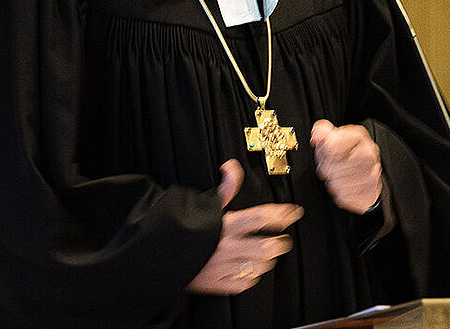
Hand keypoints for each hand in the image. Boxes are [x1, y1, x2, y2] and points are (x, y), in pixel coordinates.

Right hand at [187, 159, 302, 294]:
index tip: (294, 212)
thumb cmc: (182, 228)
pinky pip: (241, 284)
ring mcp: (221, 267)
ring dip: (267, 261)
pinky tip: (250, 272)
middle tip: (282, 240)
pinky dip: (250, 278)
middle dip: (279, 243)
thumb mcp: (205, 205)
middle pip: (266, 246)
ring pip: (257, 266)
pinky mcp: (214, 284)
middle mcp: (225, 246)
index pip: (261, 217)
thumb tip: (232, 166)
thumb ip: (225, 188)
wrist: (156, 256)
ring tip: (268, 255)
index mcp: (224, 225)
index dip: (281, 214)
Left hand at [310, 120, 381, 213]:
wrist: (365, 171)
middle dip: (326, 168)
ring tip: (338, 175)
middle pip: (334, 166)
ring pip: (339, 183)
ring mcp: (372, 174)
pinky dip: (340, 193)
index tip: (326, 152)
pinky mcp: (369, 192)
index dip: (322, 152)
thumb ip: (322, 132)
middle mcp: (369, 154)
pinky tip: (344, 185)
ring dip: (333, 181)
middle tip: (330, 166)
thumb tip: (317, 137)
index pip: (331, 146)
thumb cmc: (346, 153)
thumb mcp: (333, 136)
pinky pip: (345, 196)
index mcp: (359, 136)